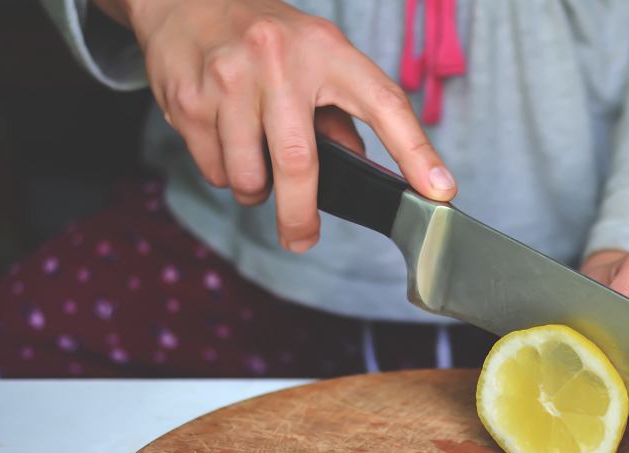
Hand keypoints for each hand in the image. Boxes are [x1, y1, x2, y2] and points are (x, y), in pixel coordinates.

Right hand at [95, 0, 456, 251]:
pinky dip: (224, 171)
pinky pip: (214, 169)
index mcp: (326, 50)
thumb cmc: (265, 36)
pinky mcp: (189, 101)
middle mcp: (278, 61)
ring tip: (256, 163)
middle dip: (300, 216)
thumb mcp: (316, 57)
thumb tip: (359, 167)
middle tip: (302, 240)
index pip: (384, 104)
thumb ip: (341, 113)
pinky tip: (224, 138)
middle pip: (299, 164)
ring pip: (248, 177)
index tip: (440, 191)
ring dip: (256, 190)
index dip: (415, 152)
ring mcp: (229, 80)